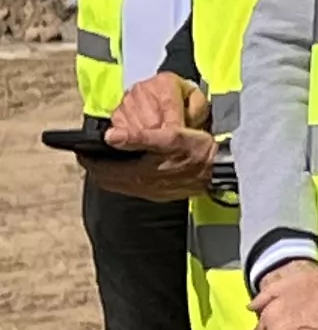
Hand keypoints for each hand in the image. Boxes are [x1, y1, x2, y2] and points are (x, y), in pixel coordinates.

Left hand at [92, 75, 217, 201]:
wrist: (224, 169)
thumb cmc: (199, 151)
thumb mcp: (170, 136)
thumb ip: (138, 136)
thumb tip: (109, 136)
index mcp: (139, 173)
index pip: (101, 169)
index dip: (88, 158)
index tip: (82, 149)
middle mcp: (142, 186)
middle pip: (107, 180)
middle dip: (98, 167)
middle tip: (93, 154)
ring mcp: (152, 192)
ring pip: (120, 184)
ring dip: (112, 172)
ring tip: (111, 159)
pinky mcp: (162, 193)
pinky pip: (135, 187)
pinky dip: (127, 176)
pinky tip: (136, 167)